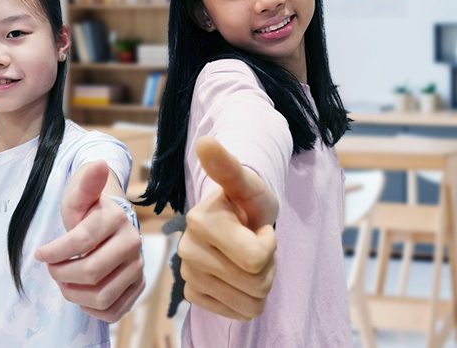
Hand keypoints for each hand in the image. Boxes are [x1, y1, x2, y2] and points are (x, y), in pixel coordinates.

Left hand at [35, 160, 144, 322]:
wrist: (108, 224)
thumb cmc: (87, 211)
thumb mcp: (79, 196)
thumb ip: (86, 183)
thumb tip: (99, 165)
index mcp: (117, 219)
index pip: (82, 241)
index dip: (55, 251)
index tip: (40, 254)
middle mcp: (133, 243)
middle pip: (91, 271)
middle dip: (62, 274)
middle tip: (52, 269)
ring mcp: (138, 267)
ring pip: (102, 295)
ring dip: (73, 294)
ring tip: (64, 281)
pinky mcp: (138, 286)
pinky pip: (113, 311)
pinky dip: (91, 309)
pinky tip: (81, 293)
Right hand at [178, 136, 278, 320]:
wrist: (234, 220)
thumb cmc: (246, 202)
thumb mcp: (248, 185)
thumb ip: (228, 167)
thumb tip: (206, 143)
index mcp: (200, 221)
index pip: (257, 258)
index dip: (269, 244)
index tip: (258, 227)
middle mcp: (188, 249)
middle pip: (256, 282)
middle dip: (268, 265)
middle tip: (256, 244)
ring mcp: (188, 274)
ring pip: (251, 302)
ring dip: (261, 283)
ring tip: (248, 259)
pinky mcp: (193, 294)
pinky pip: (238, 313)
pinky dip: (247, 298)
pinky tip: (238, 276)